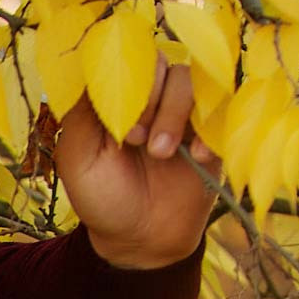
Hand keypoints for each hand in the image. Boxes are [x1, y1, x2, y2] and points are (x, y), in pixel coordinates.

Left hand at [47, 63, 211, 271]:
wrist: (142, 239)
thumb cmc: (103, 197)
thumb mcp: (77, 159)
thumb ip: (82, 112)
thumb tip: (93, 69)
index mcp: (116, 96)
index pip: (125, 59)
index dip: (125, 84)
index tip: (119, 126)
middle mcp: (151, 96)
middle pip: (160, 63)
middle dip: (150, 100)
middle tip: (136, 142)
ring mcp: (183, 110)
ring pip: (189, 79)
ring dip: (175, 114)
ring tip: (162, 154)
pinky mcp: (211, 128)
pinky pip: (221, 105)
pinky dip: (210, 128)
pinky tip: (198, 157)